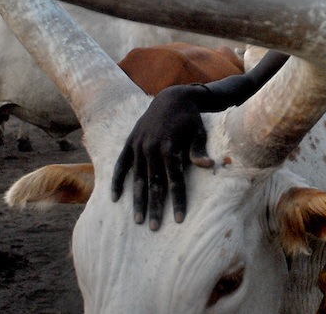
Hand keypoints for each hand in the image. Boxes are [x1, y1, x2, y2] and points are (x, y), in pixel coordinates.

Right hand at [110, 84, 214, 229]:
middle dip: (155, 208)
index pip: (174, 181)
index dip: (178, 201)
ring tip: (138, 221)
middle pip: (154, 185)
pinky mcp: (130, 143)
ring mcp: (138, 146)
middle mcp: (151, 149)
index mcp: (170, 148)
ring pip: (137, 179)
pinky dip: (118, 182)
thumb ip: (199, 150)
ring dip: (137, 201)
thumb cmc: (191, 118)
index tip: (179, 220)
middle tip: (154, 229)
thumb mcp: (199, 131)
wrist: (173, 97)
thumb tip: (209, 165)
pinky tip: (115, 199)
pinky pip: (121, 166)